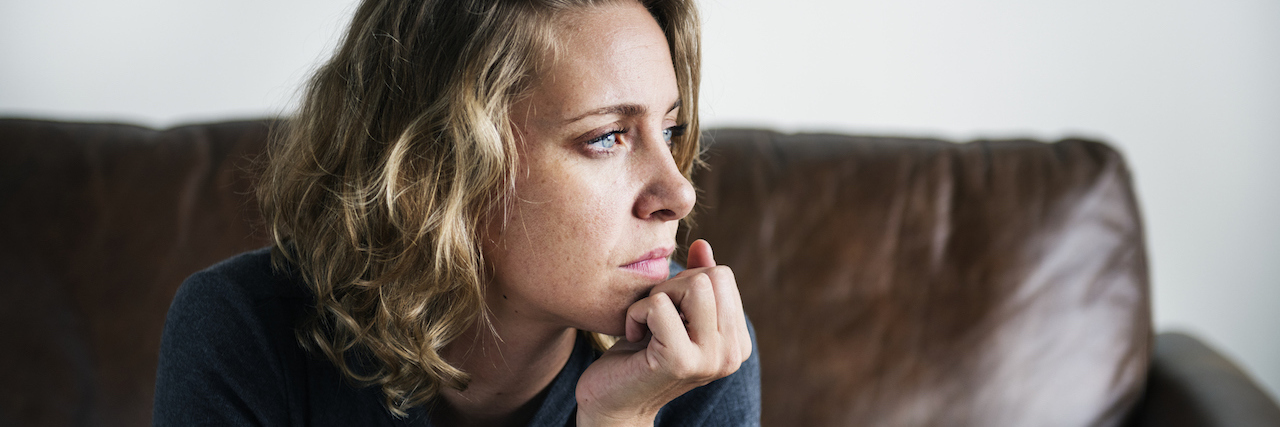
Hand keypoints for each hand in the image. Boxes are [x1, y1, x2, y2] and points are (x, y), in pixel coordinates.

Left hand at [575, 239, 752, 425]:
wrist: (613, 403)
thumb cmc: (640, 355)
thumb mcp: (672, 313)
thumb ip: (695, 282)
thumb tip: (703, 245)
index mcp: (737, 341)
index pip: (723, 275)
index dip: (686, 283)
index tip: (668, 313)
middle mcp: (732, 353)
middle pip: (712, 276)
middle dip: (674, 285)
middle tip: (654, 317)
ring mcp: (710, 359)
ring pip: (694, 285)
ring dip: (658, 296)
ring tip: (647, 324)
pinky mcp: (681, 361)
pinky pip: (659, 305)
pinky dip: (636, 313)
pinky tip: (633, 337)